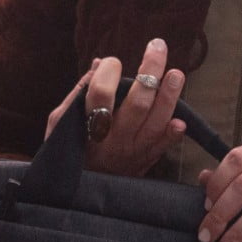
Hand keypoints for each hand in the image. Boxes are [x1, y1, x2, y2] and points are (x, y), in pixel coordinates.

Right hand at [43, 38, 186, 176]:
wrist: (73, 195)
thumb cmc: (67, 150)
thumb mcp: (60, 124)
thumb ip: (78, 94)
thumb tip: (98, 64)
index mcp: (88, 127)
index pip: (101, 94)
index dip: (109, 71)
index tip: (112, 62)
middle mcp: (112, 141)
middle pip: (138, 103)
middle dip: (151, 71)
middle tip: (157, 47)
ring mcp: (131, 153)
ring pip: (155, 123)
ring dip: (169, 97)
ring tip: (177, 73)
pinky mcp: (143, 164)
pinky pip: (161, 149)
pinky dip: (172, 135)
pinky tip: (181, 121)